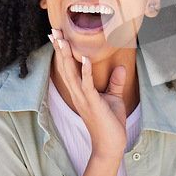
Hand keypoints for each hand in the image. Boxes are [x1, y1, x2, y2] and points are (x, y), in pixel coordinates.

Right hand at [49, 30, 126, 159]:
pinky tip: (85, 58)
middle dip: (60, 49)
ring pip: (71, 73)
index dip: (62, 52)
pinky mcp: (92, 103)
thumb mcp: (114, 97)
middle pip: (65, 67)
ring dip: (67, 56)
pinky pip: (88, 85)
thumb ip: (115, 82)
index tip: (57, 36)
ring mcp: (83, 99)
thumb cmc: (111, 122)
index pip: (68, 67)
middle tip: (54, 31)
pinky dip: (86, 71)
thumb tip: (121, 67)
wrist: (111, 144)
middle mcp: (77, 93)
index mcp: (80, 91)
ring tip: (63, 39)